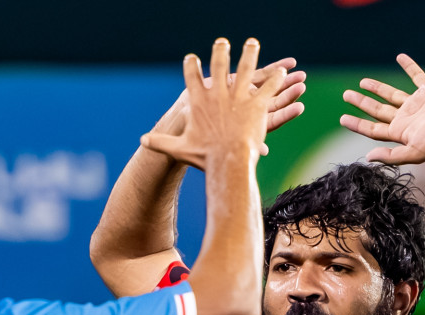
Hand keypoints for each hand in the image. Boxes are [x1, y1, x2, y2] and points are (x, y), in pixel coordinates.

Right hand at [141, 38, 283, 171]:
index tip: (190, 57)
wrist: (227, 161)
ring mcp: (238, 97)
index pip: (191, 76)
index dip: (190, 65)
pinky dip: (275, 78)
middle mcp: (218, 93)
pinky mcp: (256, 104)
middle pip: (218, 65)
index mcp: (198, 101)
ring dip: (249, 54)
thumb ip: (161, 142)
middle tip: (221, 42)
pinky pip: (268, 86)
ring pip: (246, 69)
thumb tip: (143, 141)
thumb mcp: (179, 149)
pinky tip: (281, 70)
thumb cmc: (204, 156)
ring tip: (251, 44)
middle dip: (219, 52)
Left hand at [340, 54, 424, 164]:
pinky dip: (409, 66)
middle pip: (378, 110)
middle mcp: (406, 118)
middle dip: (362, 103)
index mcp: (400, 133)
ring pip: (392, 94)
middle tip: (346, 95)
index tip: (342, 117)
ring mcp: (417, 104)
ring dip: (377, 88)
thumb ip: (391, 155)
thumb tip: (368, 157)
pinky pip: (416, 75)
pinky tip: (400, 58)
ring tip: (362, 82)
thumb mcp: (414, 152)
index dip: (357, 123)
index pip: (373, 129)